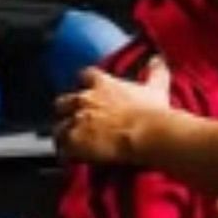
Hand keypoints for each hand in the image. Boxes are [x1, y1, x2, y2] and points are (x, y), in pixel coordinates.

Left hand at [56, 54, 171, 167]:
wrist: (146, 134)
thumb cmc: (152, 112)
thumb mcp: (156, 88)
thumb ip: (155, 71)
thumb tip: (158, 58)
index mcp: (101, 84)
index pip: (85, 76)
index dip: (86, 84)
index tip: (90, 91)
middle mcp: (84, 99)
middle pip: (63, 102)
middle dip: (67, 111)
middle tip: (76, 120)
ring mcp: (76, 121)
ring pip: (59, 128)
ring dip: (65, 135)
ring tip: (73, 145)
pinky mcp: (74, 142)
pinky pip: (63, 149)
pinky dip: (68, 154)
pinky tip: (74, 159)